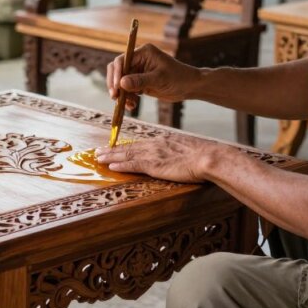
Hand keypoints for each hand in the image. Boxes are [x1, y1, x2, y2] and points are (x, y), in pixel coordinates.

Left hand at [94, 135, 216, 183]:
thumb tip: (178, 156)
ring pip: (127, 154)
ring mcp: (154, 154)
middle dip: (112, 150)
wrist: (210, 156)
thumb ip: (178, 152)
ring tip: (98, 158)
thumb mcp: (189, 149)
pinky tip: (111, 166)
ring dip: (111, 157)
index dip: (126, 146)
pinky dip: (121, 165)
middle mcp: (155, 145)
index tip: (115, 148)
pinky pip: (133, 165)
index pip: (140, 144)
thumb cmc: (204, 155)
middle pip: (129, 147)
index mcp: (163, 141)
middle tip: (99, 151)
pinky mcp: (154, 165)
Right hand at [106, 44, 201, 106]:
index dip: (116, 73)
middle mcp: (138, 60)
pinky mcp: (139, 81)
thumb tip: (121, 83)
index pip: (122, 60)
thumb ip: (140, 81)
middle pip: (118, 70)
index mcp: (143, 53)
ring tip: (128, 105)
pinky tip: (132, 105)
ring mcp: (138, 71)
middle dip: (116, 84)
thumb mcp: (159, 79)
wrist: (189, 87)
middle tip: (115, 98)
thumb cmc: (178, 78)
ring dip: (122, 94)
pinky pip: (127, 89)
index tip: (116, 88)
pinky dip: (127, 97)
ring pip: (121, 81)